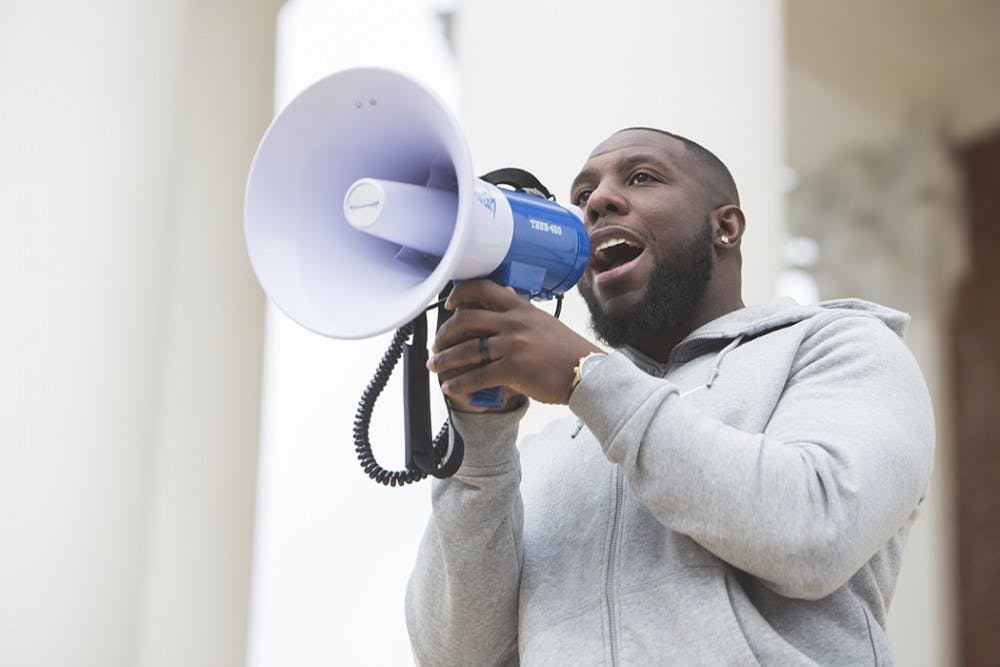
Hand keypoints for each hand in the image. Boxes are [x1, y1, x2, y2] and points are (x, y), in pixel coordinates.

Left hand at [428, 280, 603, 410]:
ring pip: (466, 349)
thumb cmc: (567, 351)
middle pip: (466, 319)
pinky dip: (459, 383)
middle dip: (444, 333)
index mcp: (521, 308)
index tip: (450, 304)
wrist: (587, 372)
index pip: (484, 288)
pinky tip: (451, 388)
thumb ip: (520, 311)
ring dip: (444, 360)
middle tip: (437, 344)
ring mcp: (513, 345)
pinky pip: (477, 376)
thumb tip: (504, 292)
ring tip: (435, 366)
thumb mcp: (543, 321)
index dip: (460, 294)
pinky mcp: (514, 368)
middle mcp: (514, 322)